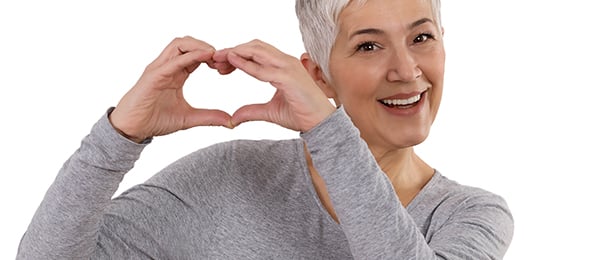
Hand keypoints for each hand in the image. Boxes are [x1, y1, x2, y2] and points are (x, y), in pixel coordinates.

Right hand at [109, 36, 234, 142]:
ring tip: (214, 55)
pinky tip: (205, 57)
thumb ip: (209, 117)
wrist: (132, 129)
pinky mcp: (153, 76)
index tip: (225, 66)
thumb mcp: (188, 118)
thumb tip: (231, 121)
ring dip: (199, 45)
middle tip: (222, 58)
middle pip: (187, 43)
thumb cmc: (154, 119)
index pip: (195, 54)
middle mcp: (167, 67)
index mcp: (176, 73)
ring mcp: (159, 69)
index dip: (211, 56)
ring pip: (179, 44)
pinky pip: (173, 61)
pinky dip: (190, 56)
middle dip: (206, 45)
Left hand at [214, 40, 335, 131]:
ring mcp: (288, 68)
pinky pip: (263, 68)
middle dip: (233, 50)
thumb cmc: (301, 115)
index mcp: (282, 66)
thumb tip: (234, 117)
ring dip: (236, 52)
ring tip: (218, 58)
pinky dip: (246, 64)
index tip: (220, 64)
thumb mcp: (270, 112)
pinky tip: (232, 63)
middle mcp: (285, 62)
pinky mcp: (288, 78)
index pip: (256, 52)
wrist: (320, 124)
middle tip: (214, 58)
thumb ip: (252, 111)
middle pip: (254, 47)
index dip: (237, 54)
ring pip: (257, 51)